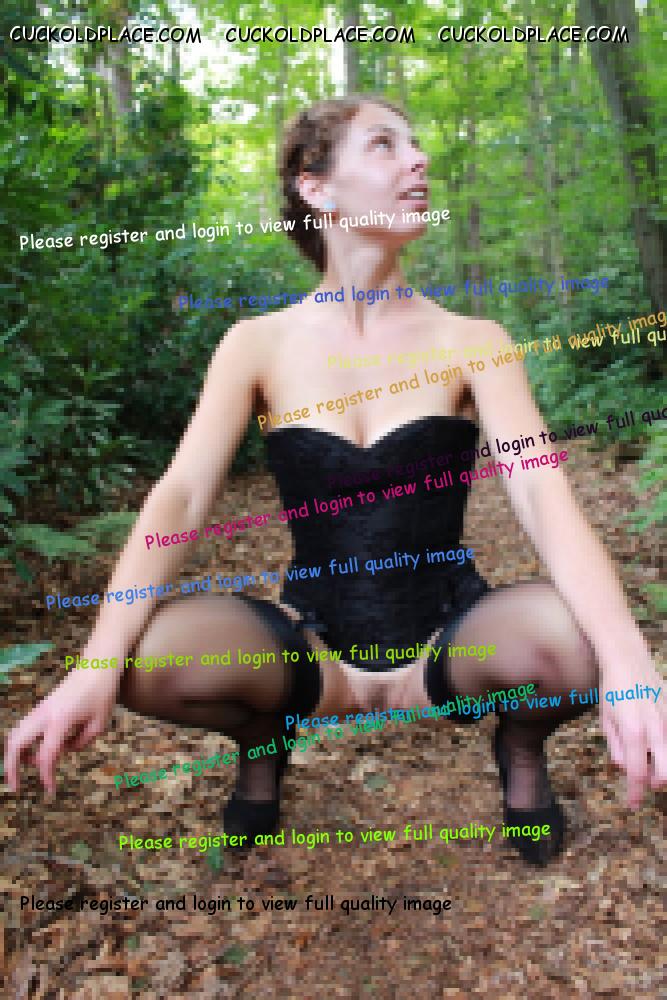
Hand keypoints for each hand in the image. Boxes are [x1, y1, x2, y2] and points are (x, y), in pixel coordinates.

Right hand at [5, 668, 118, 795]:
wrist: (98, 665)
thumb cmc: (103, 693)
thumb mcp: (99, 725)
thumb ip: (80, 743)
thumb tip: (64, 750)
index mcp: (60, 720)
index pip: (46, 755)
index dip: (46, 776)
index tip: (50, 790)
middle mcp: (45, 714)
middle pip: (16, 744)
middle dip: (11, 768)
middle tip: (15, 787)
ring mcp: (41, 708)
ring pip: (16, 734)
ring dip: (15, 754)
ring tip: (24, 770)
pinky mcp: (42, 706)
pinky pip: (25, 727)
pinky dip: (23, 742)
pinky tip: (34, 752)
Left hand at [600, 659, 666, 807]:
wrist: (628, 660)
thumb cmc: (613, 690)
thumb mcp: (606, 719)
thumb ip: (617, 746)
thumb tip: (626, 767)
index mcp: (633, 732)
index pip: (637, 774)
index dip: (634, 793)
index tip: (632, 805)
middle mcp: (655, 729)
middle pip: (664, 773)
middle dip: (654, 782)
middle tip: (644, 780)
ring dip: (662, 765)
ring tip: (649, 760)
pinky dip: (665, 746)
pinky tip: (657, 744)